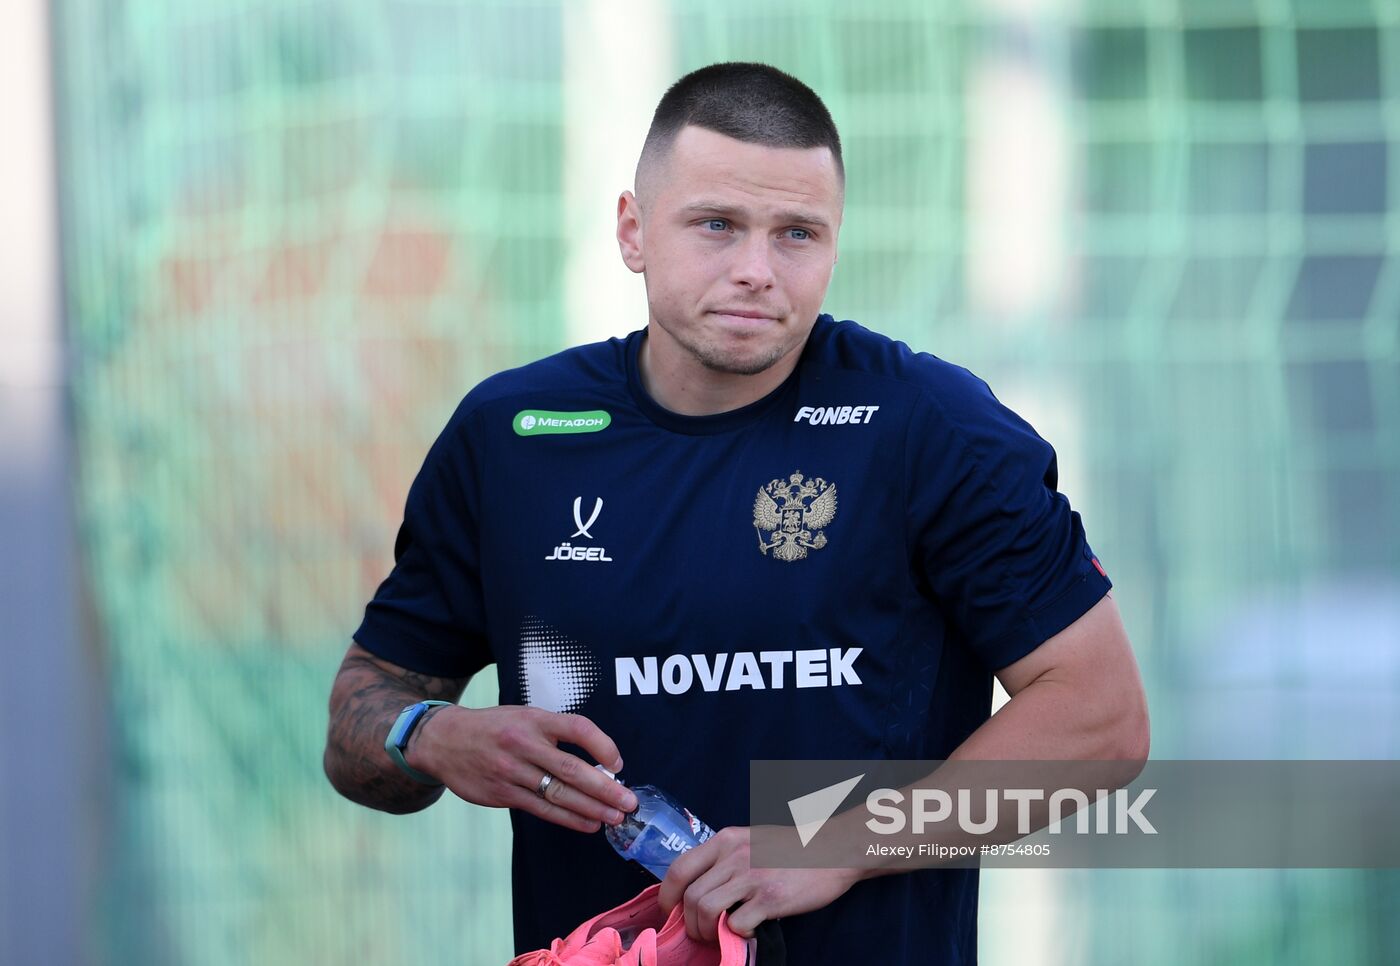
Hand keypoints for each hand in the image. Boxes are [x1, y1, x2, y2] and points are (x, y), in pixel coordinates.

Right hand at [410, 705, 637, 832]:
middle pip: (572, 769)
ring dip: (591, 808)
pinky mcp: (501, 794)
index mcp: (534, 719)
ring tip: (614, 817)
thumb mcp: (525, 716)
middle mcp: (523, 744)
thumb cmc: (495, 728)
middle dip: (605, 789)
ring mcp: (510, 771)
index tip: (619, 764)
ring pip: (558, 794)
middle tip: (629, 803)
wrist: (444, 741)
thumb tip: (600, 763)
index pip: (577, 728)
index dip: (603, 745)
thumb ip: (556, 734)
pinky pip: (541, 809)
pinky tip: (588, 823)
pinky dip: (568, 818)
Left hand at [657, 826, 861, 940]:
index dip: (668, 896)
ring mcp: (752, 876)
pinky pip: (736, 924)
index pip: (680, 868)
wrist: (833, 850)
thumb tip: (699, 889)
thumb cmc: (792, 848)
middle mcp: (734, 855)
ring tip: (717, 936)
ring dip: (706, 931)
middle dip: (689, 922)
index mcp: (726, 840)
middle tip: (700, 932)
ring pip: (706, 909)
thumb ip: (725, 859)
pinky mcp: (770, 898)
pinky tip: (748, 930)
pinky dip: (736, 934)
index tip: (671, 912)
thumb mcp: (751, 841)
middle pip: (691, 895)